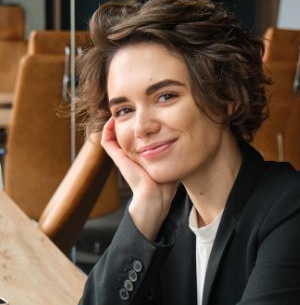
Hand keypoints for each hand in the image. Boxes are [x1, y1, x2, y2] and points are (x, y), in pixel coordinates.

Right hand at [101, 117, 176, 240]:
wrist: (156, 195)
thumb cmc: (166, 183)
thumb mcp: (171, 161)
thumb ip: (174, 152)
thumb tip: (186, 139)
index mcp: (142, 156)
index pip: (136, 138)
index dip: (137, 126)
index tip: (144, 115)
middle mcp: (131, 155)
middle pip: (123, 134)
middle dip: (125, 120)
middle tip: (130, 108)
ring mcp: (123, 156)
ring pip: (112, 136)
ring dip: (115, 122)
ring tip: (119, 111)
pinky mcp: (118, 157)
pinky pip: (106, 141)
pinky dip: (107, 129)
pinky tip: (113, 119)